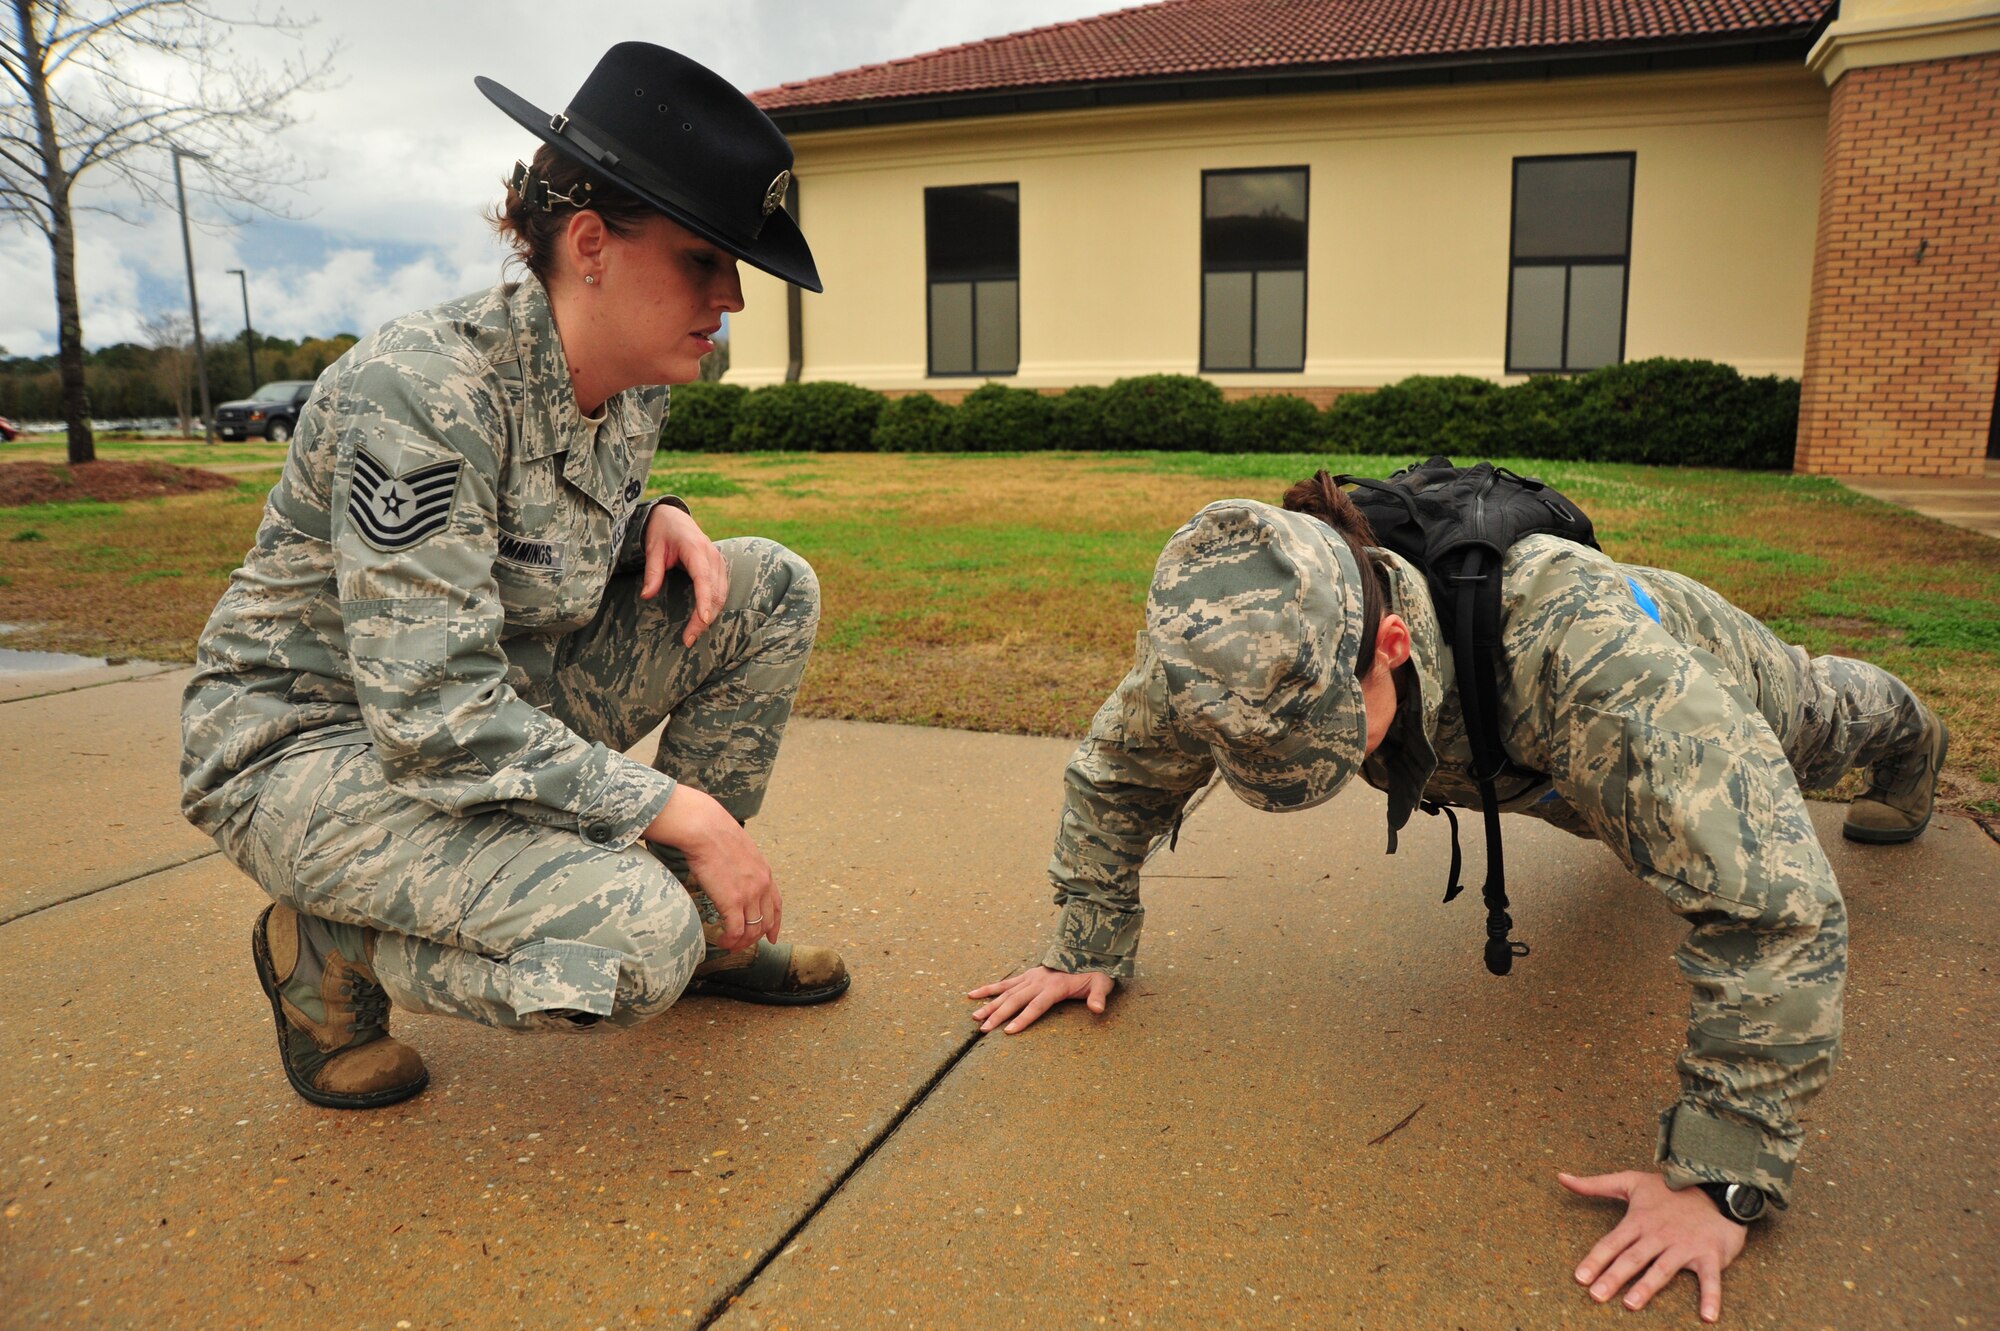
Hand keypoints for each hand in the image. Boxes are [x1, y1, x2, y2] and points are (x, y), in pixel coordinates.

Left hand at [640, 502, 728, 645]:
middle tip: (688, 640)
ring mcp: (718, 561)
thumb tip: (646, 596)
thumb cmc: (662, 531)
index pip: (703, 578)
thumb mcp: (652, 549)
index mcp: (696, 548)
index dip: (704, 600)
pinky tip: (703, 621)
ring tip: (694, 635)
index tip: (703, 619)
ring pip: (722, 594)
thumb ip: (652, 572)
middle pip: (715, 592)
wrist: (673, 516)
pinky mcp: (719, 567)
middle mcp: (712, 555)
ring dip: (711, 616)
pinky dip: (715, 607)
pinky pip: (722, 590)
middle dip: (705, 618)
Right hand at [643, 785, 779, 949]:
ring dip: (741, 942)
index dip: (775, 924)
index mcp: (765, 872)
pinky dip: (730, 940)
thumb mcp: (740, 848)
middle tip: (743, 946)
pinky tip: (721, 942)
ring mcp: (749, 895)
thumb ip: (743, 864)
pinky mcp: (732, 902)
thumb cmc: (714, 833)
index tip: (772, 936)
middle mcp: (762, 885)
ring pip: (752, 930)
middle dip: (756, 938)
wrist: (705, 829)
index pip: (776, 904)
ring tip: (730, 946)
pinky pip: (735, 931)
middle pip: (766, 921)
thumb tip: (732, 871)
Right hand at [966, 966, 1114, 1033]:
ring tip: (975, 1017)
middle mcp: (1039, 981)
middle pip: (1015, 1000)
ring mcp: (1031, 977)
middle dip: (998, 1015)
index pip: (1036, 1006)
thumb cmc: (1095, 972)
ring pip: (1006, 992)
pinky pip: (1005, 984)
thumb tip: (1097, 1009)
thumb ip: (1098, 997)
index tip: (1008, 1031)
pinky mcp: (1027, 976)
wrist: (1087, 951)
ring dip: (990, 1004)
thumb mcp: (1102, 983)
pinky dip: (989, 988)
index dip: (1023, 1018)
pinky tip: (973, 994)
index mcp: (1055, 987)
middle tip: (984, 1030)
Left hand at [1560, 1170, 1748, 1323]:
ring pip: (1662, 1268)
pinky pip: (1711, 1279)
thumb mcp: (1630, 1181)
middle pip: (1632, 1258)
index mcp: (1639, 1221)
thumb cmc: (1668, 1191)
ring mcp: (1684, 1246)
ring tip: (1631, 1304)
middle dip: (1613, 1276)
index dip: (1595, 1259)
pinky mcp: (1709, 1255)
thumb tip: (1561, 1177)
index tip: (1580, 1278)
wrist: (1716, 1190)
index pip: (1612, 1242)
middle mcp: (1659, 1235)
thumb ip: (1595, 1184)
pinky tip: (1707, 1316)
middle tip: (1596, 1296)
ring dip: (1647, 1287)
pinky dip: (1711, 1297)